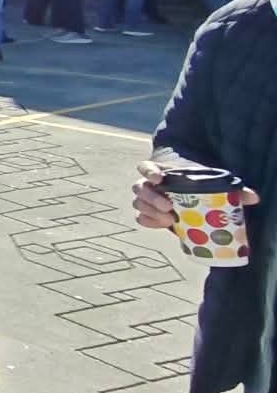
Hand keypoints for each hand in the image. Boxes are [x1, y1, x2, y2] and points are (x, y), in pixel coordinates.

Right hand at [133, 160, 259, 228]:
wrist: (195, 199)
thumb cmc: (202, 186)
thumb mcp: (215, 184)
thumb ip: (233, 189)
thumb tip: (253, 197)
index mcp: (162, 172)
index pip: (145, 167)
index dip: (148, 171)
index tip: (159, 179)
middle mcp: (151, 185)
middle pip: (139, 188)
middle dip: (151, 198)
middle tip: (169, 206)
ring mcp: (148, 200)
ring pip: (138, 203)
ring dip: (151, 211)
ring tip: (170, 219)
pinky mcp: (150, 215)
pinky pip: (141, 218)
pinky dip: (149, 221)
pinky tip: (163, 225)